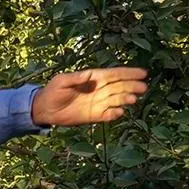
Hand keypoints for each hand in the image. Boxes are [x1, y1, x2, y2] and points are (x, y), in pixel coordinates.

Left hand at [30, 67, 147, 126]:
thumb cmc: (52, 91)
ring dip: (125, 99)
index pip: (114, 74)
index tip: (142, 72)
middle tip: (143, 87)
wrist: (45, 110)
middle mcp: (99, 90)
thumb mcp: (62, 81)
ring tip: (133, 99)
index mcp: (93, 79)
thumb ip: (75, 78)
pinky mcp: (94, 115)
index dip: (128, 73)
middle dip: (132, 86)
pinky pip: (108, 115)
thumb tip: (89, 75)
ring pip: (116, 100)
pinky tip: (120, 112)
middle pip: (119, 86)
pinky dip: (114, 114)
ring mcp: (98, 103)